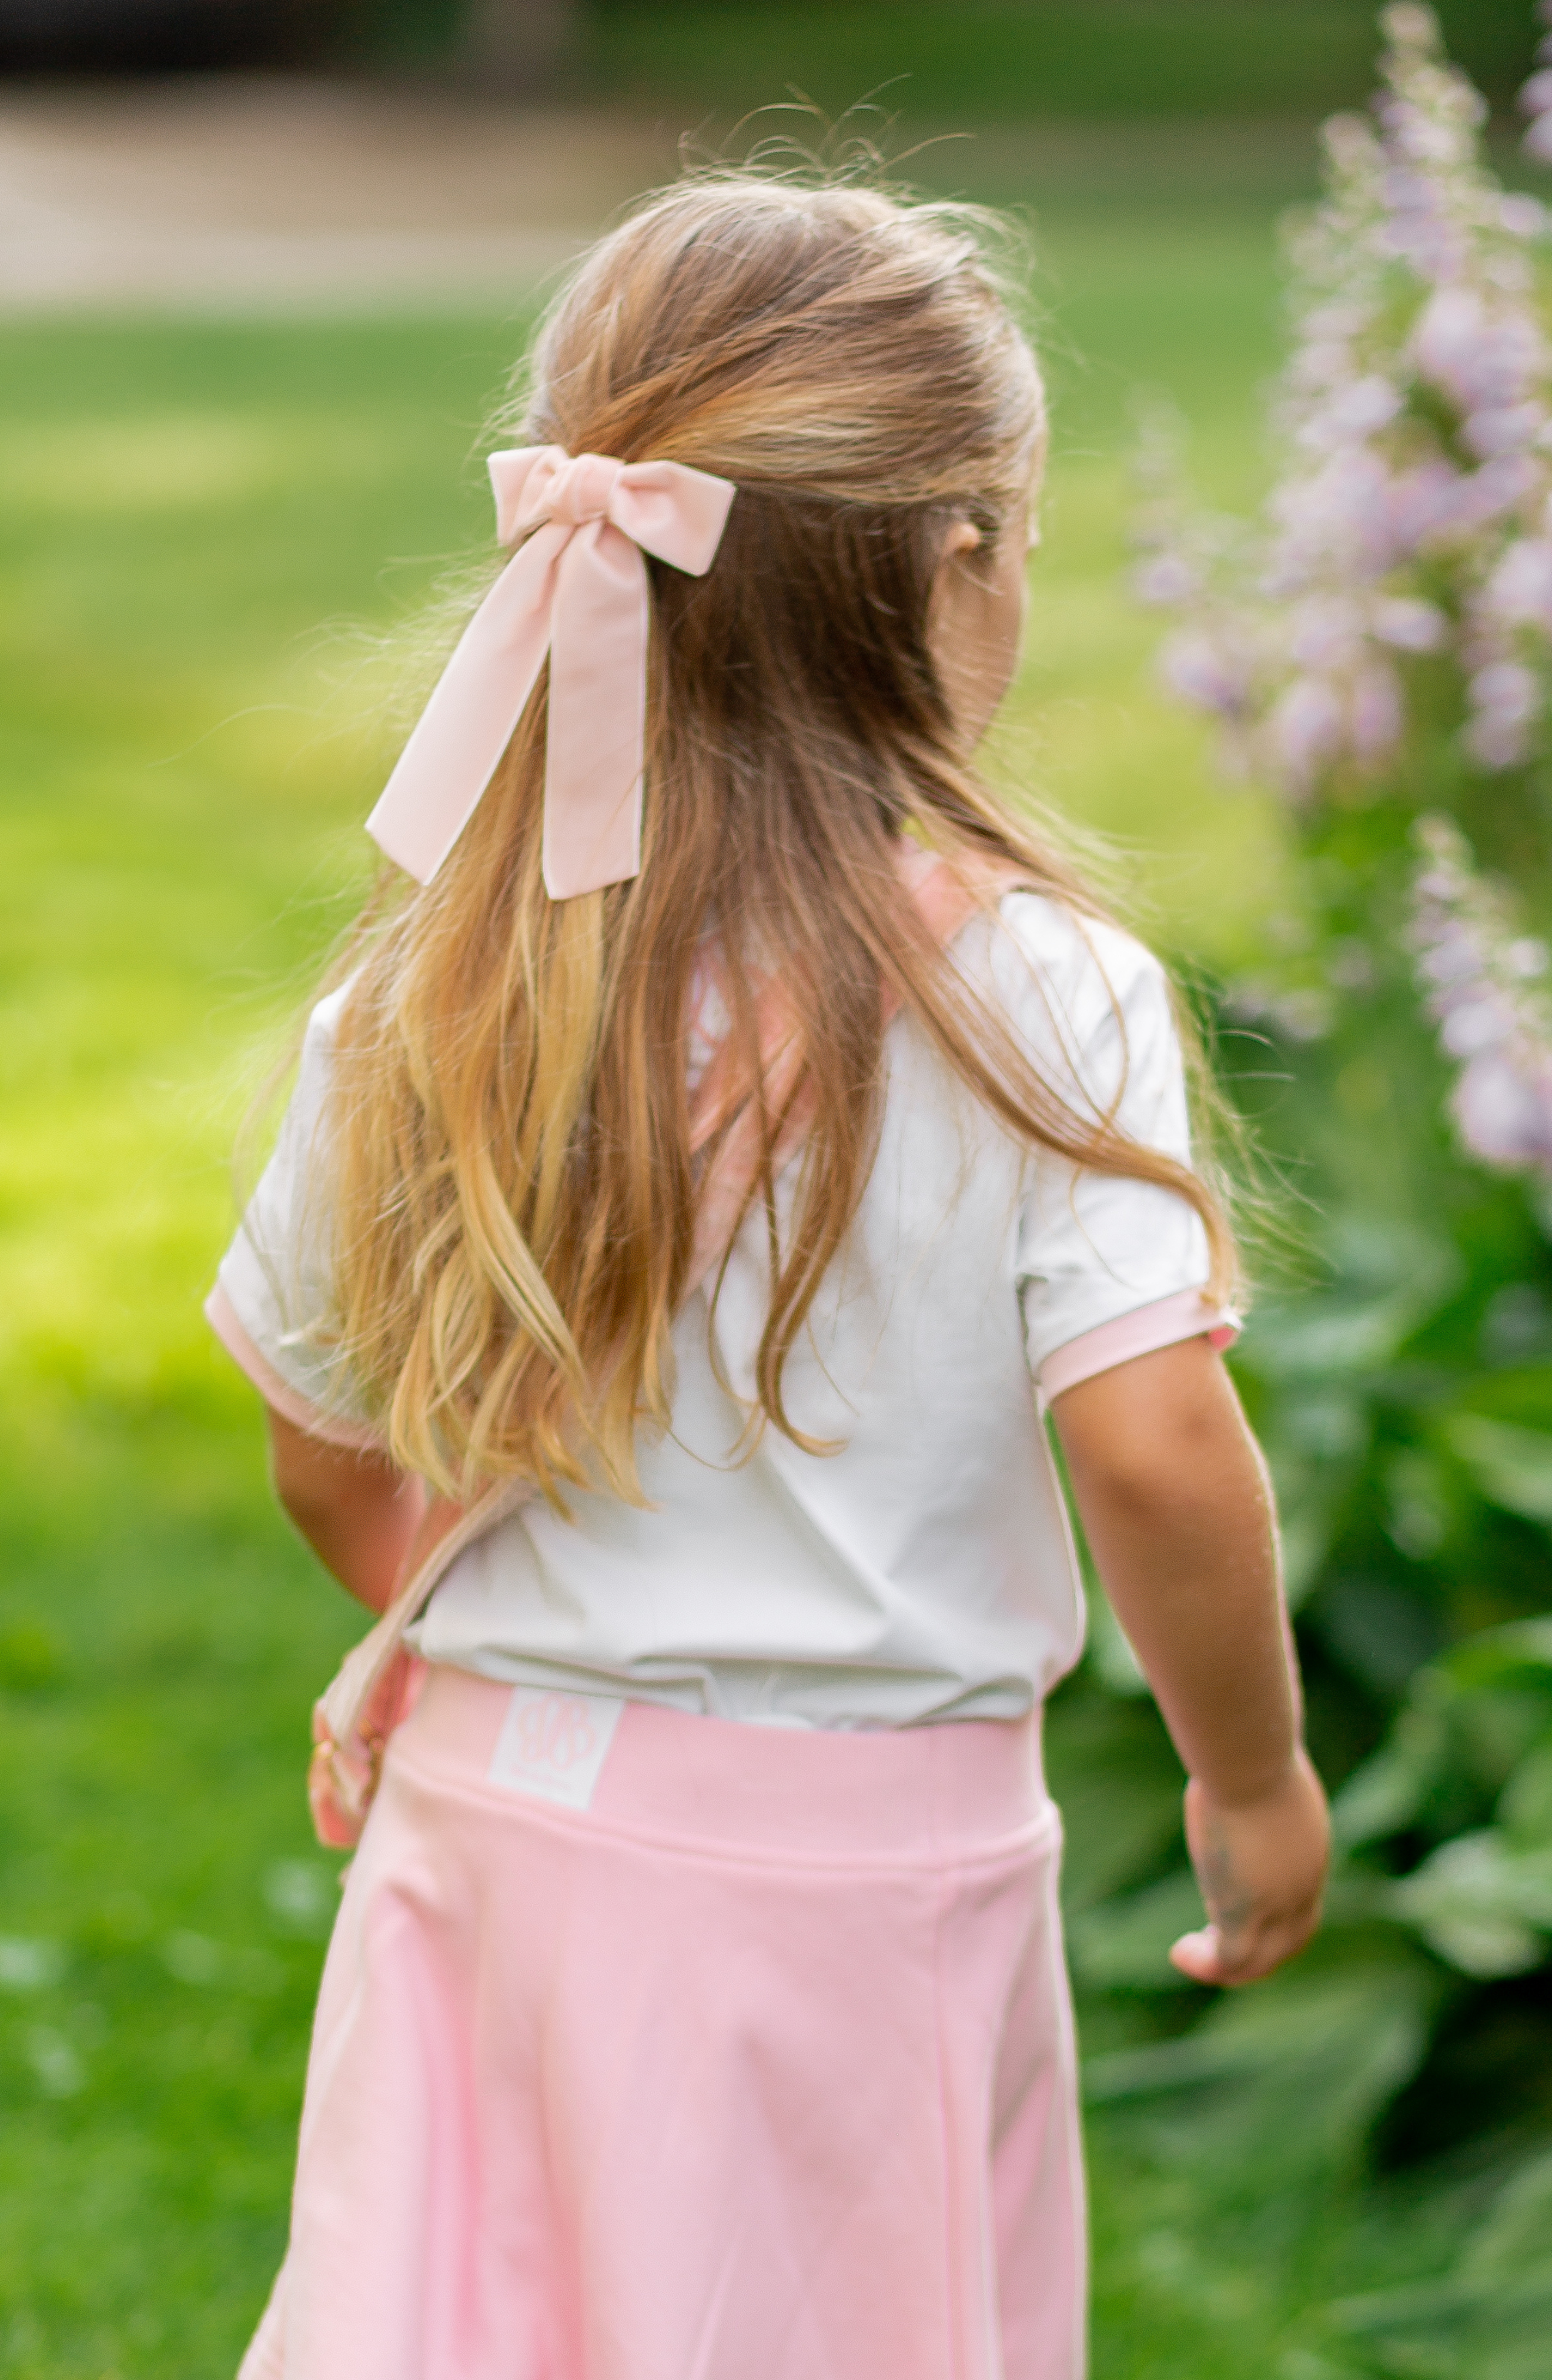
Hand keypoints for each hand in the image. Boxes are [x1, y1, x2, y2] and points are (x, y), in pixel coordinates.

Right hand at [1169, 1749, 1329, 1986]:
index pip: (1301, 1901)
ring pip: (1259, 1961)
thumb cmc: (1249, 1741)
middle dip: (1259, 1954)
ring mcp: (1276, 1904)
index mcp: (1309, 1850)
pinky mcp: (1244, 1913)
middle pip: (1291, 1942)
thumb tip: (1232, 1733)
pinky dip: (1205, 1964)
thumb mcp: (1257, 1758)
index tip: (1232, 1908)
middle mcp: (1302, 1884)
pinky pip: (1228, 1960)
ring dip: (1228, 1968)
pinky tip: (1181, 1954)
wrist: (1249, 1755)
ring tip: (1190, 1956)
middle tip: (1216, 1947)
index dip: (1274, 1917)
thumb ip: (1250, 1763)